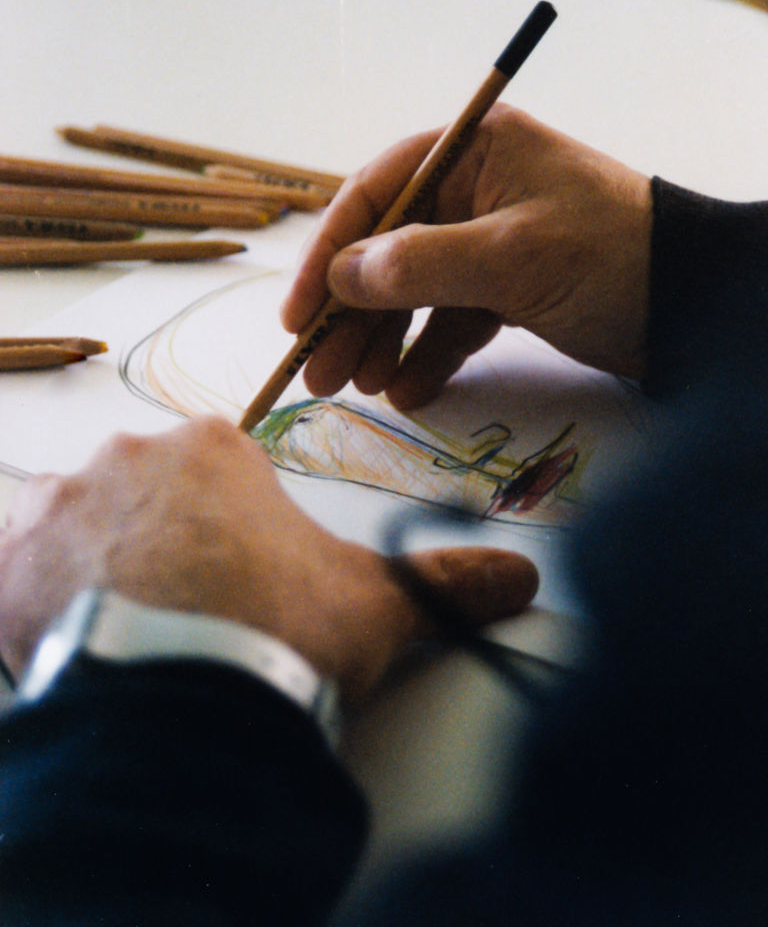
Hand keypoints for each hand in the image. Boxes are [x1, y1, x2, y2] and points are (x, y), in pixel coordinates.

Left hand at [0, 417, 537, 699]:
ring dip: (104, 570)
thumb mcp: (375, 602)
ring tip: (142, 635)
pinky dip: (47, 600)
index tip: (240, 580)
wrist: (188, 701)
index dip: (234, 533)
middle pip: (147, 498)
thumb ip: (446, 580)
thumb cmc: (277, 631)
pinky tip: (86, 642)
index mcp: (213, 450)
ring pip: (83, 529)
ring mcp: (62, 505)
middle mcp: (129, 459)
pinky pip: (25, 569)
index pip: (219, 473)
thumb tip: (520, 577)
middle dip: (168, 547)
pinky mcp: (13, 562)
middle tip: (194, 614)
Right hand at [281, 105, 651, 409]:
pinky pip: (452, 318)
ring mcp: (492, 242)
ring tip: (357, 386)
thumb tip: (340, 277)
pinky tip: (408, 388)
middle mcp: (475, 191)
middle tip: (317, 371)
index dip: (328, 255)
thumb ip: (419, 264)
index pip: (376, 195)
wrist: (699, 305)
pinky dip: (429, 353)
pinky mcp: (511, 288)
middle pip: (389, 250)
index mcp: (473, 153)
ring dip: (383, 339)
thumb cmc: (611, 257)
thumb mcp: (511, 255)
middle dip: (351, 313)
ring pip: (416, 290)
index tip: (297, 313)